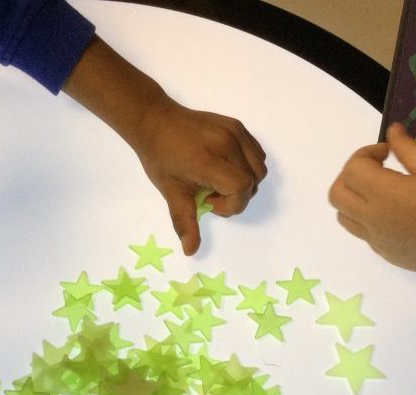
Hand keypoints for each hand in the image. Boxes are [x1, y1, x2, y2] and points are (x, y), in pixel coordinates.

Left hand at [61, 37, 265, 255]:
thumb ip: (185, 222)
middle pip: (254, 180)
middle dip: (237, 195)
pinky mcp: (237, 126)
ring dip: (245, 181)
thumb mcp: (171, 193)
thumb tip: (191, 251)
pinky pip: (256, 153)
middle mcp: (227, 142)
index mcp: (209, 160)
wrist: (156, 122)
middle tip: (211, 193)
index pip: (242, 187)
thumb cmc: (161, 159)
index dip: (231, 203)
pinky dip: (247, 166)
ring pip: (259, 167)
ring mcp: (234, 132)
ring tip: (219, 180)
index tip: (208, 201)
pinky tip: (225, 167)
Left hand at [328, 123, 415, 271]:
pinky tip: (393, 212)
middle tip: (378, 169)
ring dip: (354, 198)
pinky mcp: (383, 253)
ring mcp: (375, 239)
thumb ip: (409, 149)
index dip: (366, 153)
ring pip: (343, 215)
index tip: (388, 152)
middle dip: (351, 174)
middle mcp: (371, 218)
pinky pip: (361, 231)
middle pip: (337, 193)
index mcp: (384, 194)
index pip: (352, 168)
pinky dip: (366, 217)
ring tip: (381, 191)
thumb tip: (391, 131)